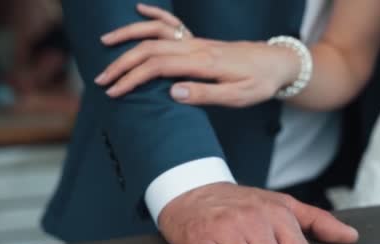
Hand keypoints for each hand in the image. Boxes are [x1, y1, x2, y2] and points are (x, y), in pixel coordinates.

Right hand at [95, 4, 299, 106]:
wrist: (277, 63)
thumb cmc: (259, 83)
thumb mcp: (237, 97)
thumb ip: (205, 95)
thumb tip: (172, 93)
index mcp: (202, 63)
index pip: (157, 67)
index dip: (132, 79)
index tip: (114, 92)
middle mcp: (196, 47)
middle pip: (149, 49)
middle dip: (122, 63)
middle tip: (101, 80)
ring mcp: (196, 41)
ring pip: (155, 32)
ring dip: (129, 36)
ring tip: (105, 44)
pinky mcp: (199, 41)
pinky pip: (172, 22)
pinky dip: (154, 14)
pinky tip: (138, 10)